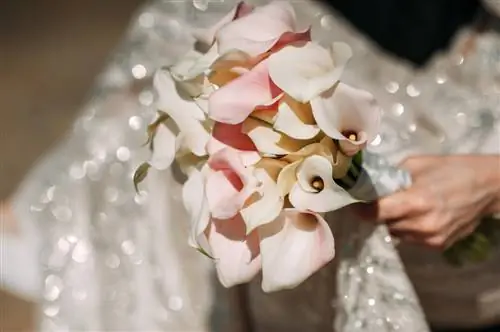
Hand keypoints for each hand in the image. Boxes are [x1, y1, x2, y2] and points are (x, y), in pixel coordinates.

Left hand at [354, 155, 499, 249]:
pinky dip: (407, 227)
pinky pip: (410, 238)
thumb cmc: (451, 169)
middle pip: (383, 224)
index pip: (375, 213)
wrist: (488, 187)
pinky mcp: (438, 245)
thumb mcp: (416, 164)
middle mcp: (421, 224)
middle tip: (376, 201)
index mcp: (415, 201)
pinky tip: (416, 215)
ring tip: (401, 206)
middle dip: (376, 213)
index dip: (361, 208)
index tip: (354, 203)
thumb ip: (391, 177)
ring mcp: (430, 238)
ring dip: (392, 221)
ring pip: (395, 233)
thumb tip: (368, 184)